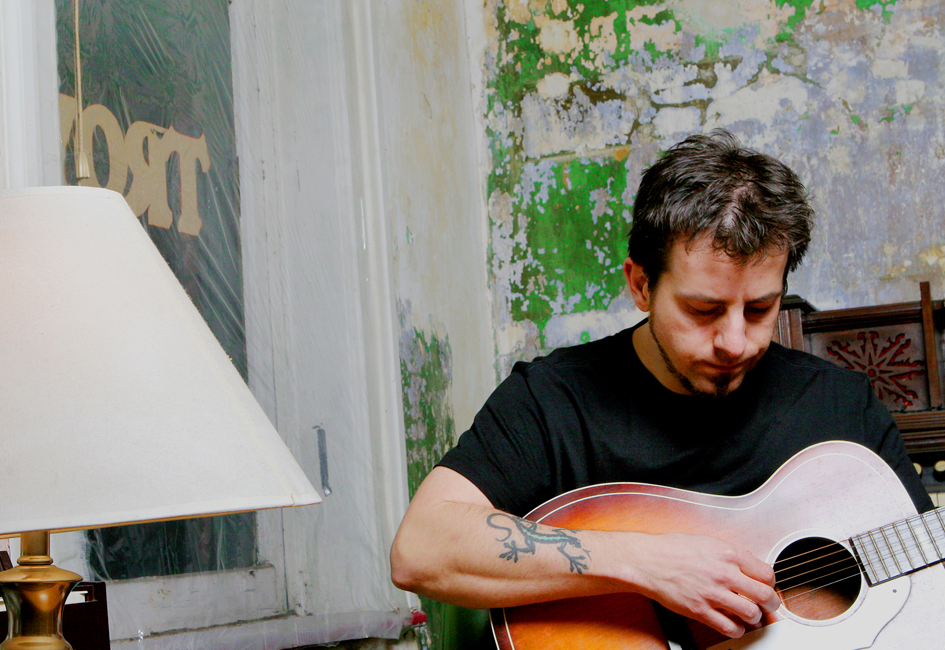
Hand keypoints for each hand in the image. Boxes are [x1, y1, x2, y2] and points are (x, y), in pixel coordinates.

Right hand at [629, 532, 778, 637]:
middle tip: (769, 605)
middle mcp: (724, 573)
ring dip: (755, 617)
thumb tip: (746, 566)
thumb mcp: (707, 541)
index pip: (766, 573)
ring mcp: (713, 593)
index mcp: (728, 553)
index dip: (770, 582)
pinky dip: (737, 630)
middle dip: (771, 603)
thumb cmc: (671, 549)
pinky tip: (735, 625)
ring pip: (751, 613)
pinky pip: (729, 627)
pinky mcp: (701, 610)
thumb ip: (729, 555)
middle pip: (764, 595)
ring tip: (751, 616)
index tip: (766, 585)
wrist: (648, 561)